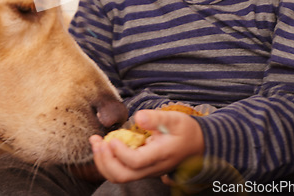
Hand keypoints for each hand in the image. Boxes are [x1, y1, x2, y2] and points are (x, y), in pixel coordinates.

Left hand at [89, 109, 204, 183]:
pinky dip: (108, 161)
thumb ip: (156, 118)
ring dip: (103, 162)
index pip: (136, 162)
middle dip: (105, 160)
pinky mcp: (142, 168)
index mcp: (160, 155)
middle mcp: (152, 168)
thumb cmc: (186, 130)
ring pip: (120, 177)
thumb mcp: (174, 119)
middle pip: (123, 176)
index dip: (120, 153)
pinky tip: (104, 144)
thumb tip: (138, 117)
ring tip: (96, 142)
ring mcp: (146, 170)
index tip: (111, 138)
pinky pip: (121, 171)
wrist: (197, 145)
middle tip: (96, 141)